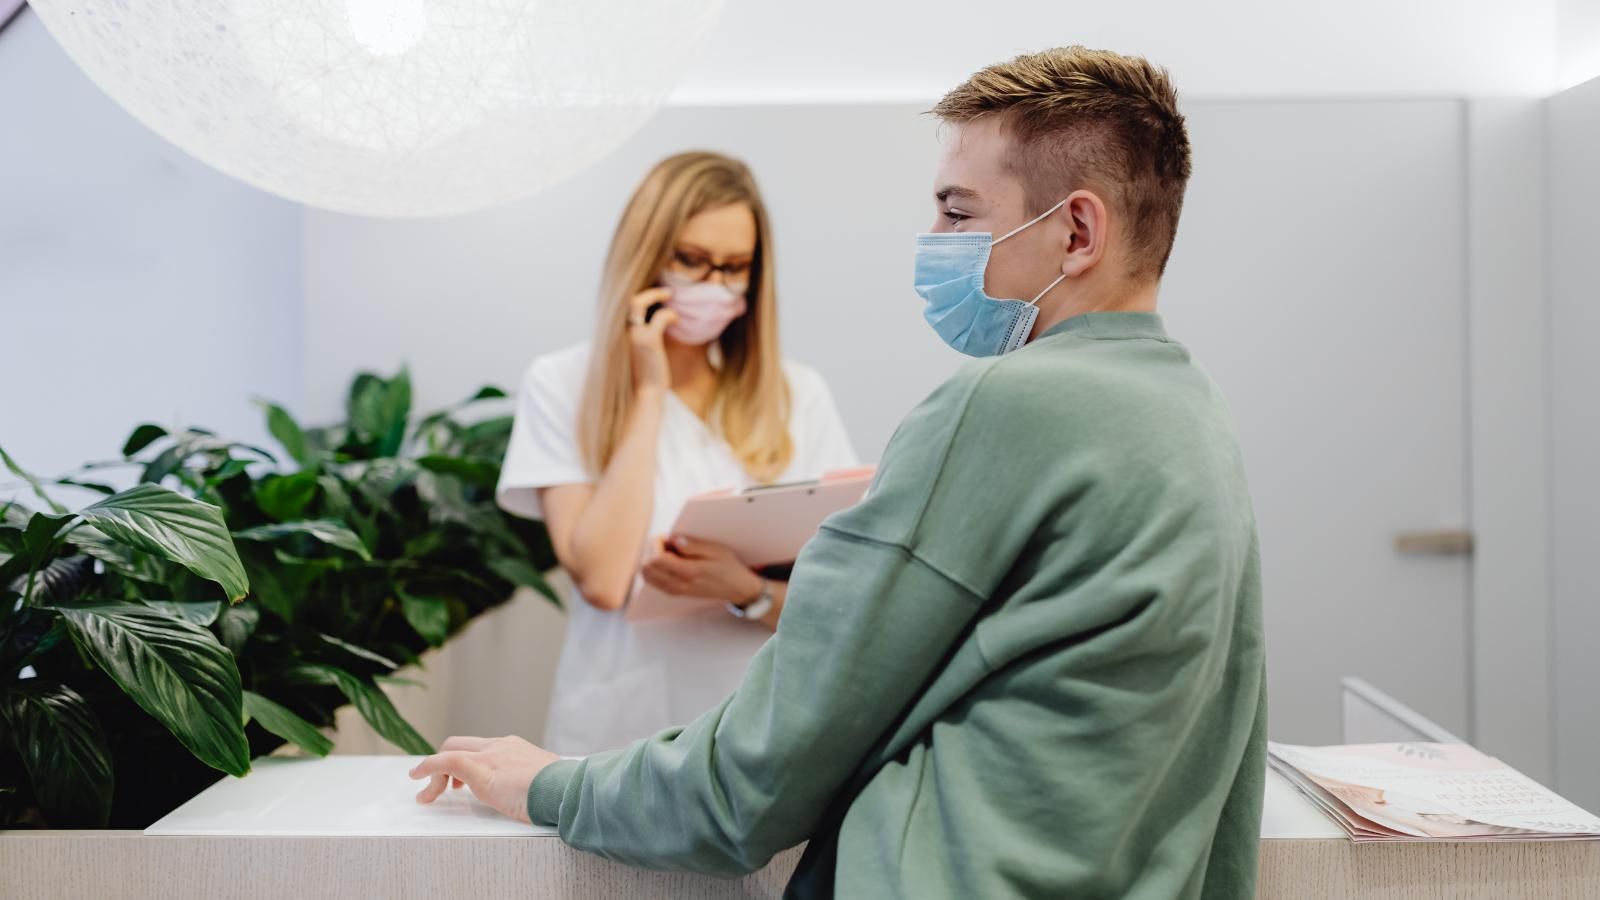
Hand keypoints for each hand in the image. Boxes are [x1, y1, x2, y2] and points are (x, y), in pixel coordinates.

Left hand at [409, 735, 560, 824]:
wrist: (567, 788)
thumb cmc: (563, 791)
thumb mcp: (546, 783)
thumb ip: (535, 784)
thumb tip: (540, 796)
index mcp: (516, 749)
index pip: (482, 748)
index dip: (466, 762)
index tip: (460, 783)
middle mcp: (500, 746)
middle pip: (460, 744)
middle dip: (444, 764)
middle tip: (445, 790)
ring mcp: (491, 756)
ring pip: (450, 751)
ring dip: (435, 772)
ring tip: (430, 796)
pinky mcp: (482, 770)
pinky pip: (446, 761)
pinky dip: (428, 767)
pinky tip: (417, 778)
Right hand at [627, 287, 677, 395]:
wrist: (644, 394)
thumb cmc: (644, 375)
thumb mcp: (637, 351)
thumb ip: (638, 335)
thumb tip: (653, 321)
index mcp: (617, 334)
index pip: (624, 306)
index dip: (641, 297)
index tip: (656, 295)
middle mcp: (621, 332)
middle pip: (628, 300)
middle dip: (648, 292)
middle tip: (666, 292)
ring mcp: (633, 335)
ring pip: (637, 303)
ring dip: (655, 295)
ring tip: (670, 296)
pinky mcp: (647, 341)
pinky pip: (659, 317)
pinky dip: (669, 314)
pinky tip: (677, 319)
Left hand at [640, 535, 762, 604]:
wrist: (736, 588)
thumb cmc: (728, 567)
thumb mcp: (716, 550)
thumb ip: (694, 545)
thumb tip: (674, 540)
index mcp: (688, 572)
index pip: (656, 559)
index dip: (656, 544)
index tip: (667, 537)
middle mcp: (678, 584)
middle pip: (646, 569)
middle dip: (651, 551)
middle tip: (666, 543)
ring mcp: (675, 591)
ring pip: (647, 577)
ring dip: (652, 561)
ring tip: (668, 552)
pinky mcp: (675, 593)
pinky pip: (654, 582)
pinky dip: (655, 569)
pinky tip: (669, 562)